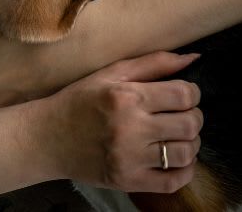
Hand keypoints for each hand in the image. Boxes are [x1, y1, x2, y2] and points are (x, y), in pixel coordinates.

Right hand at [38, 51, 203, 192]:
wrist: (46, 139)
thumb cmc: (81, 101)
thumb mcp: (114, 73)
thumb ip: (155, 63)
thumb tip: (194, 58)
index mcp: (128, 98)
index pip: (184, 95)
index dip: (193, 93)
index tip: (184, 95)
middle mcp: (130, 129)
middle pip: (190, 125)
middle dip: (194, 117)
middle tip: (183, 115)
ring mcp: (129, 159)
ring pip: (185, 153)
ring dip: (191, 143)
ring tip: (177, 137)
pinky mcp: (127, 181)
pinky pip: (172, 182)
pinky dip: (185, 171)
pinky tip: (176, 159)